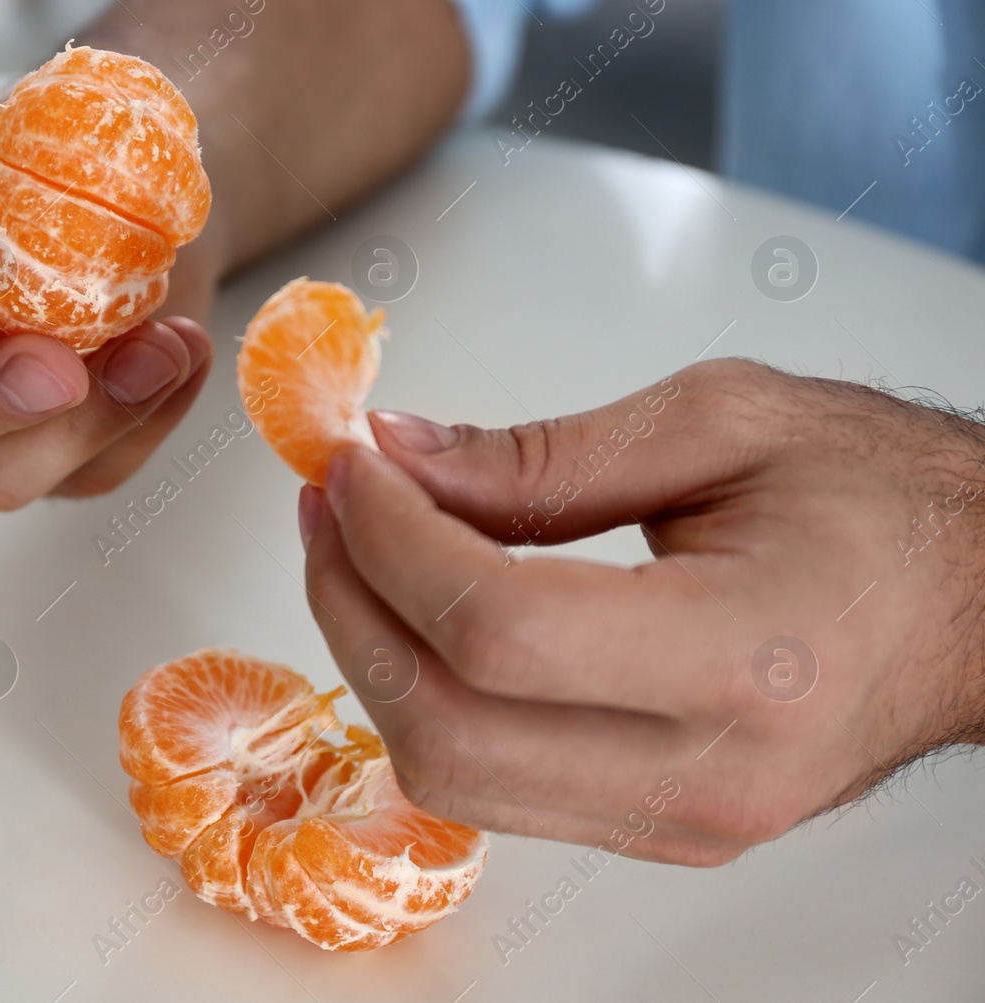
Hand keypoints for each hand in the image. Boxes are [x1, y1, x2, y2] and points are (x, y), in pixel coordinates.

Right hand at [0, 103, 215, 509]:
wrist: (126, 189)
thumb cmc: (47, 152)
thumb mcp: (19, 130)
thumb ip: (24, 173)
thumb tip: (88, 225)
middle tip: (59, 368)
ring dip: (86, 425)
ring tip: (162, 350)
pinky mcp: (42, 461)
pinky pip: (87, 477)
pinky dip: (147, 420)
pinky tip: (180, 354)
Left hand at [301, 359, 984, 864]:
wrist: (977, 600)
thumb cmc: (882, 498)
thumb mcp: (721, 422)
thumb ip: (540, 455)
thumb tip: (397, 455)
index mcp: (749, 654)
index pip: (499, 631)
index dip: (391, 542)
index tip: (350, 468)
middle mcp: (713, 771)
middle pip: (450, 729)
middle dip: (352, 606)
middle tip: (329, 507)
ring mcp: (686, 820)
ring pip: (454, 776)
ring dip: (373, 657)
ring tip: (359, 548)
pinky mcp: (660, 827)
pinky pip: (495, 785)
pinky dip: (430, 697)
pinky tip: (420, 611)